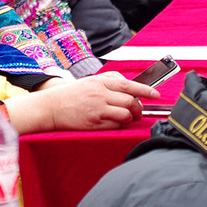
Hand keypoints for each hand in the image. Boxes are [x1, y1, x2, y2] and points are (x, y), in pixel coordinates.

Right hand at [6, 72, 158, 132]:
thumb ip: (110, 80)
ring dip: (130, 117)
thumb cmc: (71, 94)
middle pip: (130, 101)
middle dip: (139, 107)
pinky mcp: (93, 124)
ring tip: (128, 117)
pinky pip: (115, 125)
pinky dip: (120, 125)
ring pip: (125, 114)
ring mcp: (97, 110)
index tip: (156, 94)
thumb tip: (130, 84)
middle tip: (138, 110)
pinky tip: (116, 122)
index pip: (129, 85)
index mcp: (100, 82)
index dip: (145, 90)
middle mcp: (100, 95)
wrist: (51, 107)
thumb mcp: (90, 81)